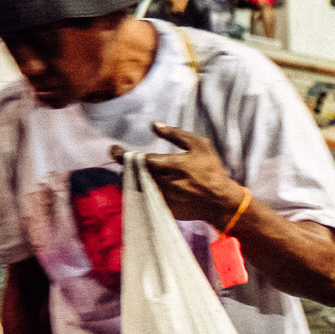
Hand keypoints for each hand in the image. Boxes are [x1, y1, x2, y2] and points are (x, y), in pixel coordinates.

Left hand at [132, 124, 246, 225]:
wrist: (220, 201)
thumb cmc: (211, 170)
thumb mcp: (200, 145)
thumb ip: (176, 134)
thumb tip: (154, 125)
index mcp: (171, 165)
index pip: (139, 159)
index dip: (123, 154)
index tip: (114, 149)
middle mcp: (164, 182)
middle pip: (133, 173)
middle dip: (126, 165)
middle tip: (123, 158)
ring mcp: (162, 197)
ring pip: (136, 187)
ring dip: (131, 178)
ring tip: (133, 171)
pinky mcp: (163, 208)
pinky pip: (144, 198)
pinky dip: (140, 190)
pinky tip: (144, 184)